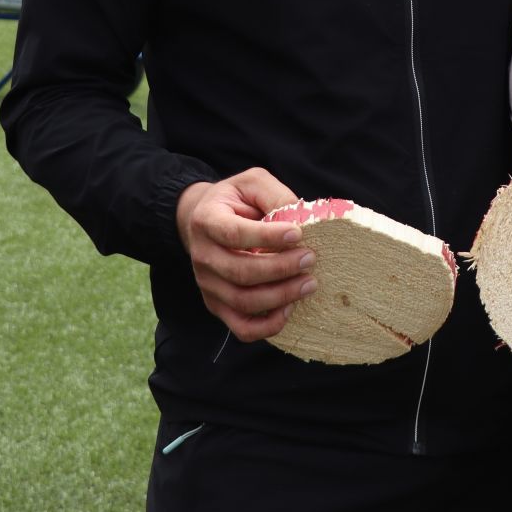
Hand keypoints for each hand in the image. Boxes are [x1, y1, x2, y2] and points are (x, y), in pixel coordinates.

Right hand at [176, 168, 313, 342]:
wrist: (205, 220)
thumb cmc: (236, 200)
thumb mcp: (253, 184)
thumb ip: (275, 196)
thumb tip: (301, 219)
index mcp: (207, 221)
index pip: (234, 234)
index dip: (267, 237)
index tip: (298, 234)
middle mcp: (202, 256)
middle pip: (241, 272)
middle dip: (281, 268)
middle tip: (310, 259)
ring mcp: (208, 285)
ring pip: (243, 302)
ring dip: (281, 296)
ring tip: (309, 283)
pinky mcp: (217, 305)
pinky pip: (241, 328)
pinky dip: (268, 325)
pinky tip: (290, 308)